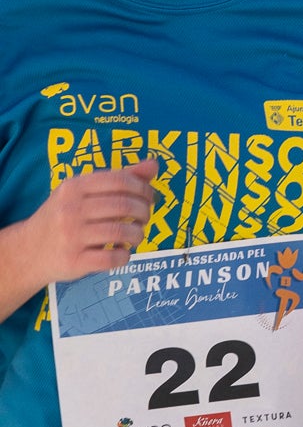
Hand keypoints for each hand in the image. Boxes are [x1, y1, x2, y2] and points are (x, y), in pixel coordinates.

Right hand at [26, 159, 158, 283]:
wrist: (26, 251)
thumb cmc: (63, 217)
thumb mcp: (83, 192)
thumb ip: (119, 178)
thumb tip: (153, 164)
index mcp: (74, 187)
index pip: (121, 180)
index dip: (143, 188)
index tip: (148, 197)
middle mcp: (70, 210)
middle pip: (124, 206)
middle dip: (144, 212)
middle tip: (144, 218)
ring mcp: (70, 236)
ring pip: (122, 232)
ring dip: (138, 234)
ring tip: (136, 235)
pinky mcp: (73, 261)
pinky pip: (112, 258)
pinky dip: (125, 255)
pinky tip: (122, 252)